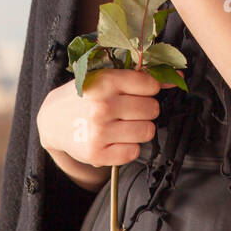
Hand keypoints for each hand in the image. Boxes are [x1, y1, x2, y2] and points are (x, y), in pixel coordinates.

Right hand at [37, 68, 174, 167]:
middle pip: (152, 109)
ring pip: (148, 131)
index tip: (139, 91)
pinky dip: (129, 147)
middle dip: (146, 109)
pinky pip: (134, 152)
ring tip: (123, 124)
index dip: (149, 88)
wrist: (52, 119)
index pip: (150, 84)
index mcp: (105, 81)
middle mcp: (102, 106)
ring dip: (140, 128)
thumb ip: (141, 76)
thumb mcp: (106, 77)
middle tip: (128, 109)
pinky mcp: (97, 154)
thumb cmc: (84, 95)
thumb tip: (177, 77)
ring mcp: (99, 132)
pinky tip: (115, 138)